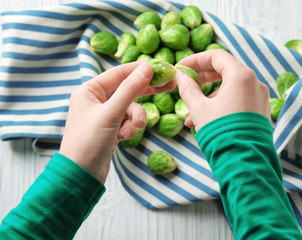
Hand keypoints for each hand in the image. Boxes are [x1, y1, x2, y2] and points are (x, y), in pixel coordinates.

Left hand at [59, 61, 175, 183]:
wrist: (81, 176)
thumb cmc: (89, 142)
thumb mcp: (111, 113)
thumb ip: (130, 89)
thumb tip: (147, 67)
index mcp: (89, 91)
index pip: (119, 73)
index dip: (140, 70)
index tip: (161, 67)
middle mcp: (96, 100)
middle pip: (127, 89)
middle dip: (146, 92)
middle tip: (169, 86)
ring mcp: (104, 115)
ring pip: (130, 108)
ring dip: (135, 119)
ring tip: (131, 130)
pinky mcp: (111, 129)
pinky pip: (128, 121)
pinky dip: (130, 128)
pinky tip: (123, 138)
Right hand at [176, 50, 269, 130]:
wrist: (244, 162)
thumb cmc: (221, 133)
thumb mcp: (199, 108)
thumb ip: (187, 88)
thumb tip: (180, 75)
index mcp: (241, 76)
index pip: (216, 56)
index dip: (195, 60)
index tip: (181, 67)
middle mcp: (255, 83)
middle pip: (224, 70)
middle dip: (201, 78)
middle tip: (185, 83)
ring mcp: (260, 97)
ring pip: (230, 88)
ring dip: (209, 96)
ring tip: (191, 115)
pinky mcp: (260, 111)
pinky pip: (238, 100)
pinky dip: (221, 105)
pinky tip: (205, 121)